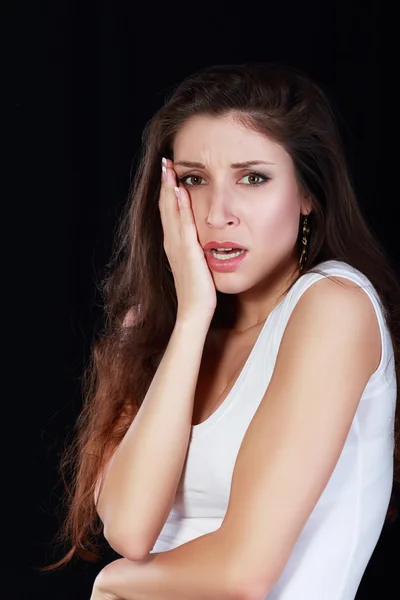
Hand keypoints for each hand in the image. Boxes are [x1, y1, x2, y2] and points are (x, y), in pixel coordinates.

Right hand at [159, 158, 216, 323]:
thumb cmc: (198, 292)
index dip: (167, 192)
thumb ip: (194, 251)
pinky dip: (180, 207)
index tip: (168, 172)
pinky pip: (183, 225)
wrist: (194, 311)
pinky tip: (180, 191)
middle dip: (165, 183)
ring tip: (168, 167)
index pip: (168, 212)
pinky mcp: (187, 253)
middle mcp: (171, 243)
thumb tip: (199, 241)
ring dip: (169, 188)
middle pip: (165, 207)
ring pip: (170, 212)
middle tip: (165, 161)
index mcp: (173, 245)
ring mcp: (177, 247)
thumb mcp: (195, 266)